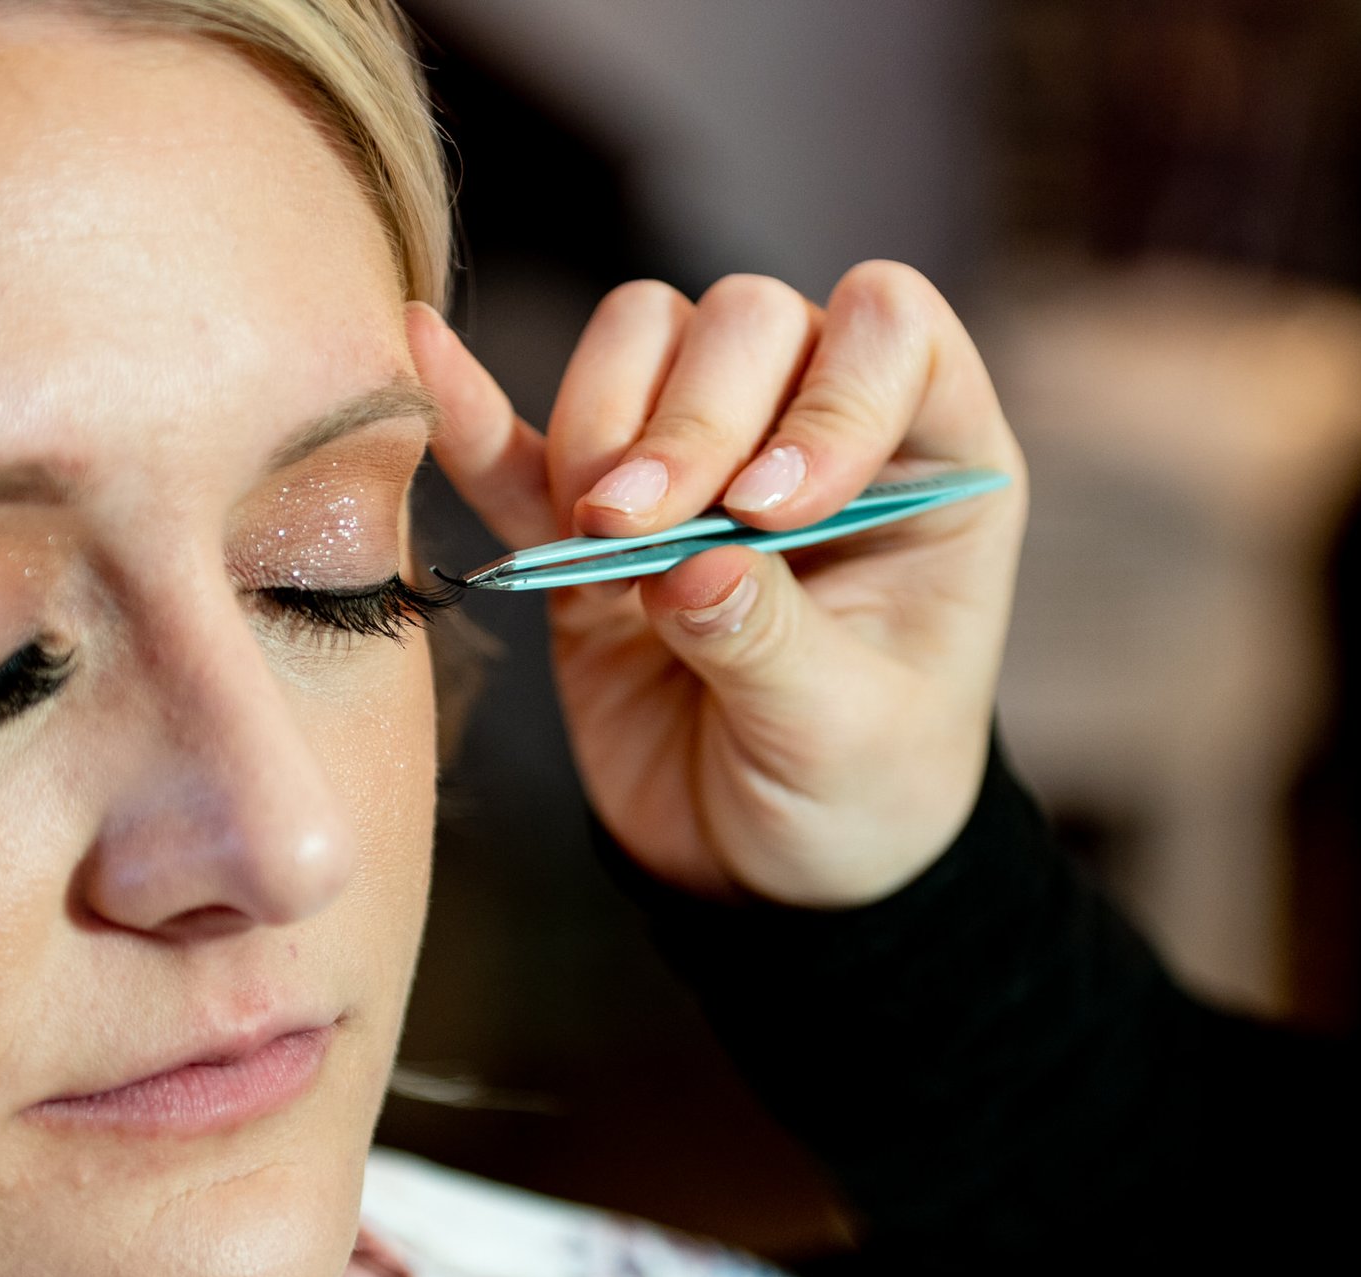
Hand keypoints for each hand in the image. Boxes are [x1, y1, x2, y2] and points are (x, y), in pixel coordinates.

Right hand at [408, 262, 1027, 906]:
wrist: (765, 870)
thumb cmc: (856, 794)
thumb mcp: (841, 737)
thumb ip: (771, 644)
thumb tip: (686, 571)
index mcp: (932, 464)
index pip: (892, 334)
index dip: (829, 394)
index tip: (767, 512)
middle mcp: (818, 431)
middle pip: (748, 323)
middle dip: (688, 421)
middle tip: (637, 535)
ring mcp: (704, 460)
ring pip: (643, 341)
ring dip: (601, 424)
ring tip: (593, 539)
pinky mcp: (596, 518)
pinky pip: (529, 439)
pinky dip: (480, 415)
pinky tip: (429, 372)